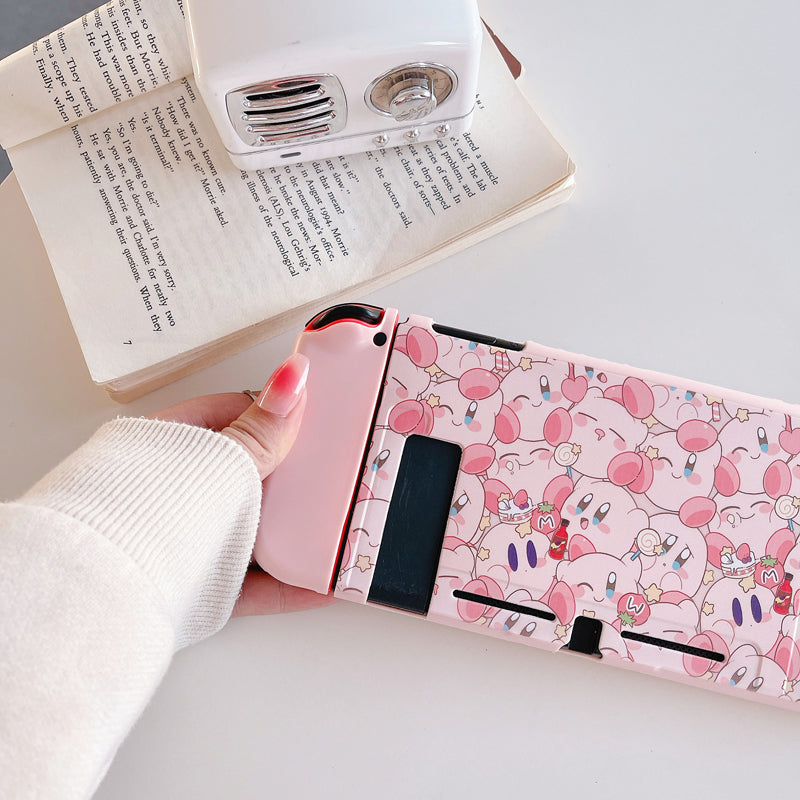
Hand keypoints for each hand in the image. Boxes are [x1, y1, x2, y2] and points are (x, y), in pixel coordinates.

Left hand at [149, 353, 335, 617]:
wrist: (104, 593)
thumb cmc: (149, 509)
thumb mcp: (218, 461)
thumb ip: (263, 428)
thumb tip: (293, 376)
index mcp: (173, 445)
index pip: (235, 416)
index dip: (279, 416)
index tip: (317, 422)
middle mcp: (181, 492)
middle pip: (252, 479)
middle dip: (295, 480)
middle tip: (338, 476)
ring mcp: (192, 541)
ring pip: (257, 532)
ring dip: (298, 535)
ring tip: (341, 530)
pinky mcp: (204, 588)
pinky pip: (258, 584)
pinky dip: (292, 584)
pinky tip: (325, 584)